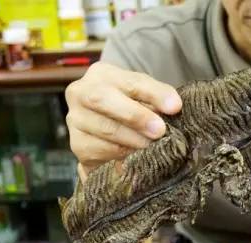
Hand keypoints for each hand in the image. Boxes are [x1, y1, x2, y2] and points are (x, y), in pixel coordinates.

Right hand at [65, 62, 181, 175]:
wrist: (107, 133)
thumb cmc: (129, 111)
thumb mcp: (144, 98)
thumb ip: (157, 97)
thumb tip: (174, 106)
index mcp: (101, 74)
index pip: (129, 81)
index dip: (153, 93)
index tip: (174, 107)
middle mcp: (80, 93)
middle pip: (104, 100)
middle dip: (135, 116)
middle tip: (159, 131)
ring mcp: (75, 120)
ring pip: (104, 129)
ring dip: (133, 141)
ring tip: (152, 148)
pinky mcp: (77, 145)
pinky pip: (101, 152)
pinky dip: (121, 157)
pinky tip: (135, 159)